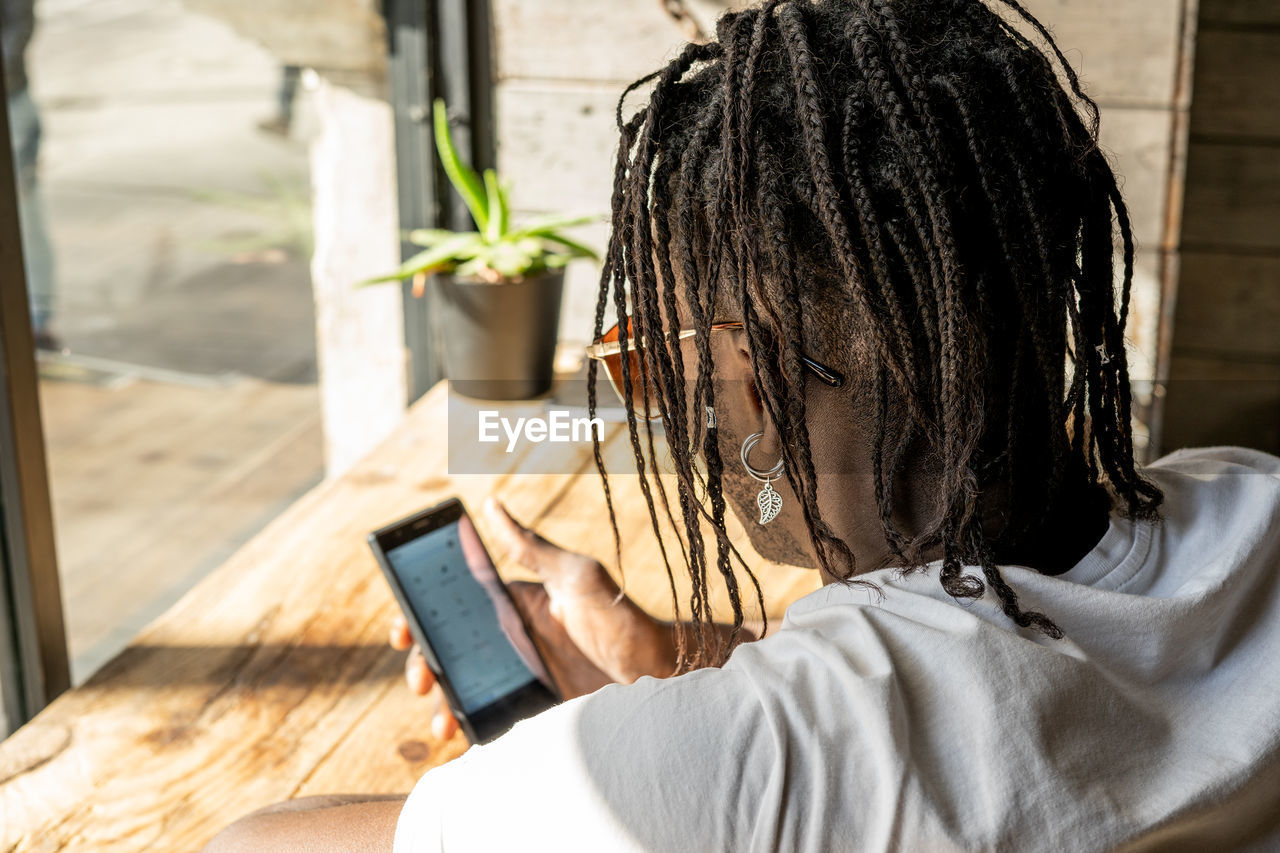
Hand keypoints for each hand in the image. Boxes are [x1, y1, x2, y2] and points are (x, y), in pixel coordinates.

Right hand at [389, 498, 678, 738]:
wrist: (662, 679)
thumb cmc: (623, 619)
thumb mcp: (577, 577)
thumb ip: (532, 548)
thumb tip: (492, 503)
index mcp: (517, 604)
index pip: (456, 604)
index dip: (420, 613)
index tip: (401, 629)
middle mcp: (513, 640)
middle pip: (450, 651)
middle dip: (425, 665)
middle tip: (421, 681)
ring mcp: (522, 678)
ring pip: (465, 689)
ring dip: (444, 703)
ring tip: (443, 720)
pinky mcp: (534, 712)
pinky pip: (492, 720)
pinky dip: (470, 728)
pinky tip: (463, 737)